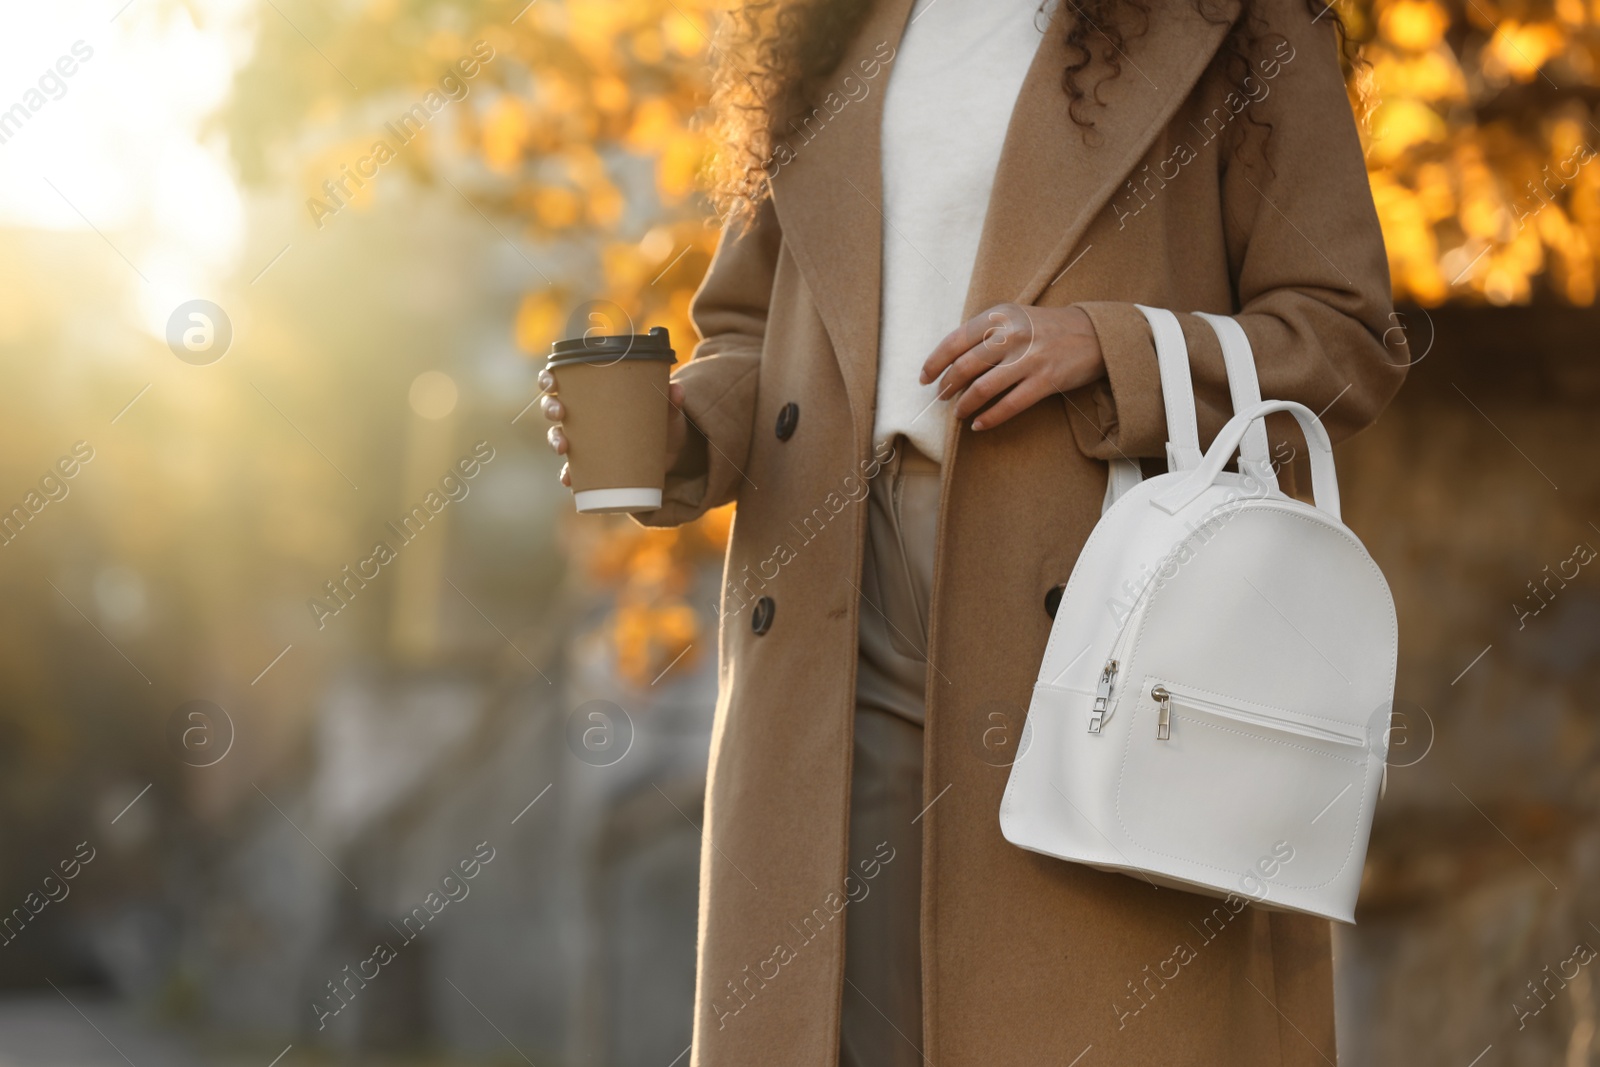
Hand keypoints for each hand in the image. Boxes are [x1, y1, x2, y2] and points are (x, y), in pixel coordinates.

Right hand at [540, 371, 689, 486]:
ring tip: (563, 447)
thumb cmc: (661, 423)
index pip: (563, 380)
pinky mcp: (593, 464)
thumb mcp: (666, 411)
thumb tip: (677, 390)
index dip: (549, 379)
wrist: (669, 454)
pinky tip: (569, 479)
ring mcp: (586, 441)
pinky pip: (573, 470)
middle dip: (550, 407)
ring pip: (557, 437)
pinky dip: (568, 475)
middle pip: (554, 406)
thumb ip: (671, 400)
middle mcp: (584, 416)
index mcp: (595, 394)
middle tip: (559, 412)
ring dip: (554, 440)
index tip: (551, 381)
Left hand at [920, 303, 1105, 430]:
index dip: (935, 362)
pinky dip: (989, 418)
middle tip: (942, 397)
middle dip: (947, 386)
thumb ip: (985, 332)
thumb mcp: (1014, 317)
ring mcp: (1029, 358)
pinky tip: (978, 425)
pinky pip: (1009, 405)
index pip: (955, 340)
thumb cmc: (1045, 328)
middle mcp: (1012, 334)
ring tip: (959, 413)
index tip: (925, 378)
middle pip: (964, 366)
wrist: (1093, 333)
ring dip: (964, 405)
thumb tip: (951, 361)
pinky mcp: (1045, 380)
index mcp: (999, 315)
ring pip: (982, 388)